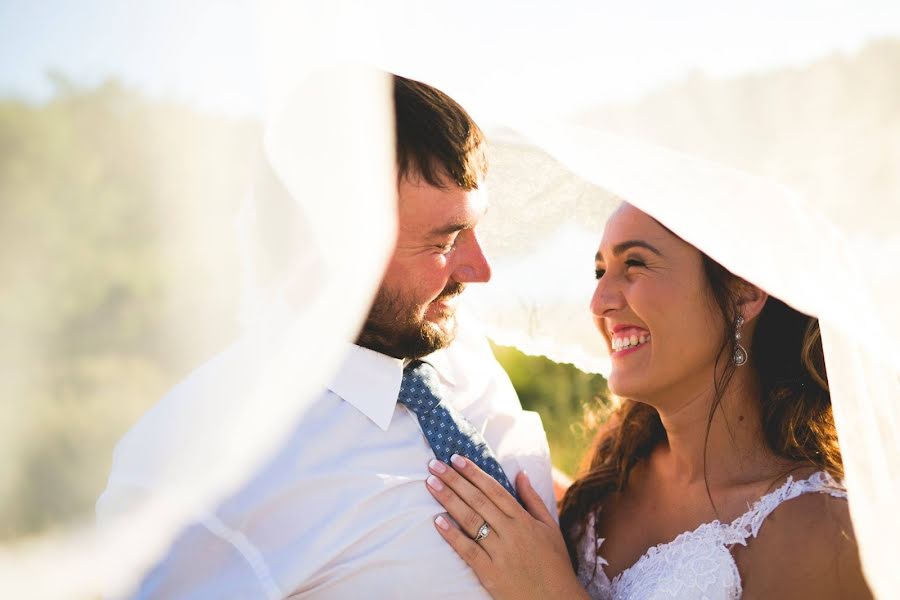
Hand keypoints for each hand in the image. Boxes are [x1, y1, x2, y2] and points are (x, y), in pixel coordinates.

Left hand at [426, 454, 588, 599]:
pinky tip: (437, 521)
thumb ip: (533, 499)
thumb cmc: (554, 563)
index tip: (456, 458)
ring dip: (448, 500)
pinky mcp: (490, 573)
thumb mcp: (550, 527)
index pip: (494, 490)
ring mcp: (500, 553)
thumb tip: (520, 473)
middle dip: (454, 480)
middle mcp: (511, 532)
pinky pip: (468, 550)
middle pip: (477, 500)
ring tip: (431, 484)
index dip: (474, 473)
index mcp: (524, 520)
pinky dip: (452, 535)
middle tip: (434, 465)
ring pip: (470, 521)